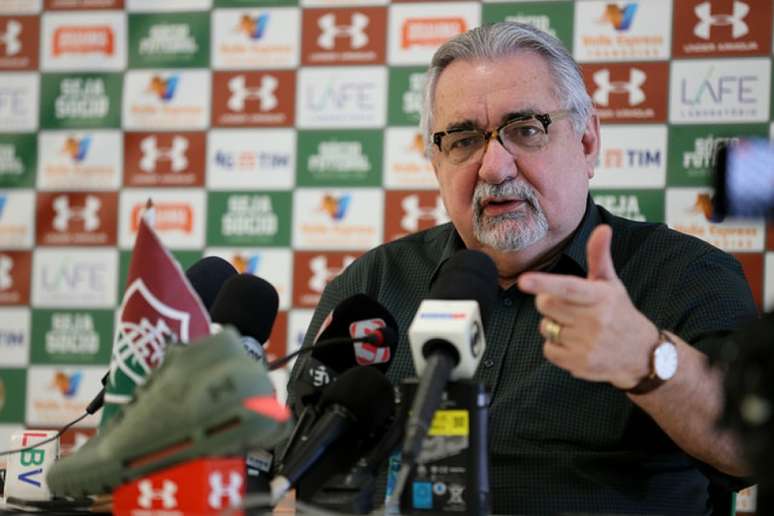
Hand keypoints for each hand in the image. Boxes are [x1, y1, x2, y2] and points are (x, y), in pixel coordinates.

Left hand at [517, 224, 658, 388]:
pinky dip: (556, 347)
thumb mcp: (611, 285)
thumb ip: (599, 257)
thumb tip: (602, 228)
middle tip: (568, 307)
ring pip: (546, 327)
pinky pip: (548, 349)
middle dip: (549, 303)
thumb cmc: (619, 313)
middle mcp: (595, 321)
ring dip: (554, 326)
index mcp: (601, 297)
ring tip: (578, 328)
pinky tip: (576, 344)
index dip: (544, 283)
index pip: (568, 288)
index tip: (524, 281)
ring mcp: (587, 344)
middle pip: (546, 305)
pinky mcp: (579, 364)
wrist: (642, 355)